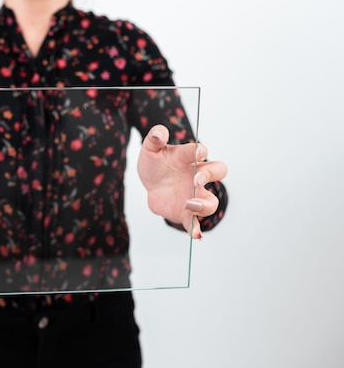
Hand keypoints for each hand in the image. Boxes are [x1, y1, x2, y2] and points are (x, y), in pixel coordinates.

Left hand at [137, 124, 227, 238]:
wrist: (151, 183)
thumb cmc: (156, 163)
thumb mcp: (150, 149)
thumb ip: (154, 138)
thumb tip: (160, 132)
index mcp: (187, 157)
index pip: (199, 151)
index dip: (200, 151)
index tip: (199, 152)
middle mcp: (196, 175)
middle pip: (218, 171)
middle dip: (210, 176)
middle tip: (196, 180)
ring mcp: (194, 195)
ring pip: (211, 202)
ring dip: (204, 205)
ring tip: (189, 205)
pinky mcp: (186, 212)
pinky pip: (194, 223)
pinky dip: (196, 229)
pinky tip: (196, 235)